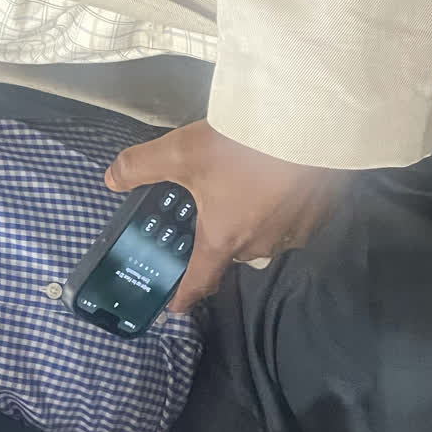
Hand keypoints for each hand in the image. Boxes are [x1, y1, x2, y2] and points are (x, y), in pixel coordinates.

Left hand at [105, 120, 341, 316]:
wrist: (307, 124)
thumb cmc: (240, 146)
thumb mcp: (179, 152)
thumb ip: (140, 166)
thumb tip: (111, 180)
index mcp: (223, 239)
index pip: (200, 279)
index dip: (184, 295)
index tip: (174, 306)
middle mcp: (260, 245)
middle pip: (229, 251)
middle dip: (215, 237)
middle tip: (205, 212)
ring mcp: (294, 232)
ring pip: (262, 236)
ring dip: (249, 221)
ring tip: (241, 190)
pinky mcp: (320, 212)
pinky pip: (291, 221)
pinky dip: (278, 208)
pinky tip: (274, 182)